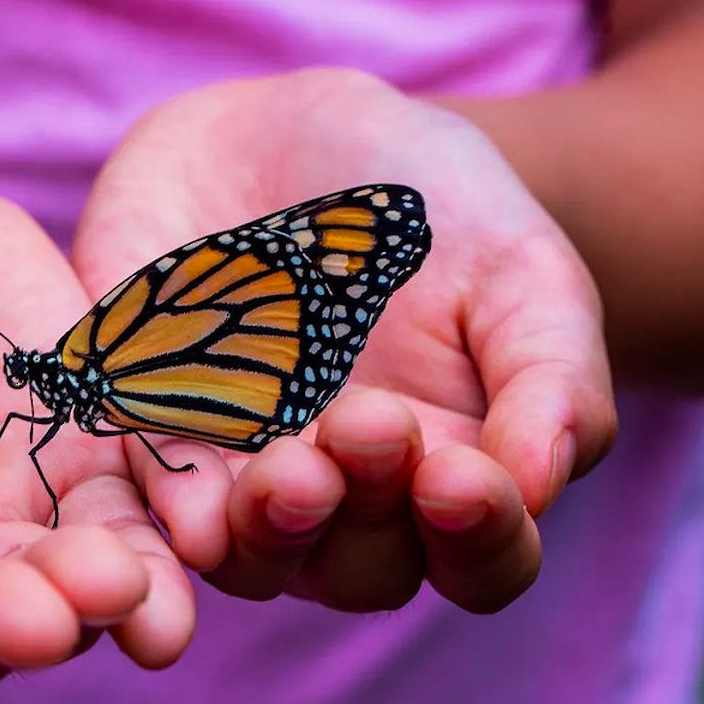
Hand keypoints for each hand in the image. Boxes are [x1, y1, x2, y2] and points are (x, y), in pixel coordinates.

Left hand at [74, 70, 616, 611]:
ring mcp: (243, 471)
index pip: (480, 559)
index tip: (462, 477)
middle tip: (366, 425)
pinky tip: (189, 500)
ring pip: (252, 555)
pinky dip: (171, 501)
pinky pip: (153, 490)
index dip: (480, 539)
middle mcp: (344, 496)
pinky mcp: (154, 428)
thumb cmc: (434, 209)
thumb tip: (538, 484)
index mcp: (447, 472)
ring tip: (287, 472)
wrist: (294, 133)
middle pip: (359, 570)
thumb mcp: (520, 271)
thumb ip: (550, 376)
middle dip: (365, 516)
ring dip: (270, 531)